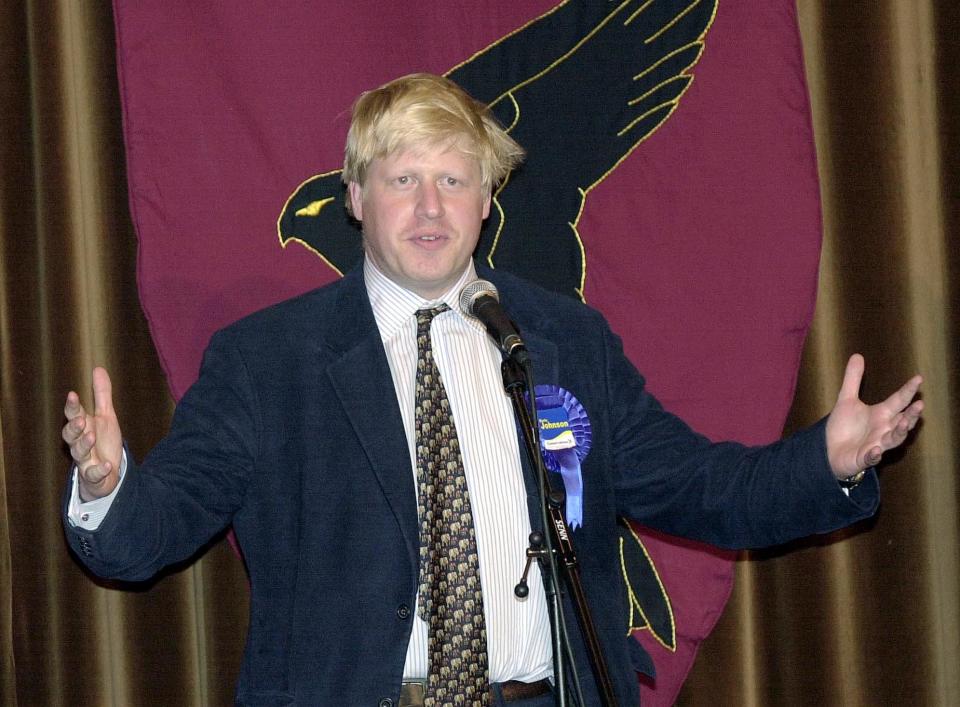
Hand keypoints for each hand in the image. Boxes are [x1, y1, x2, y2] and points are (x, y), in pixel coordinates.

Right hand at [62, 367, 122, 500]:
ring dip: (84, 445)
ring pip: (78, 453)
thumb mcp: (106, 416)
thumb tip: (98, 368)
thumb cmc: (102, 441)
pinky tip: (107, 465)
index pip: (73, 415)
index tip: (73, 395)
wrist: (107, 472)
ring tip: (91, 435)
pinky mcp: (93, 476)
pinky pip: (93, 474)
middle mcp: (80, 443)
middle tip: (81, 419)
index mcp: (82, 427)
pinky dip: (99, 470)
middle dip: (74, 427)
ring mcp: (85, 460)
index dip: (72, 406)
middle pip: (70, 435)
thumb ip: (102, 394)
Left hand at [826, 354, 922, 478]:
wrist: (829, 450)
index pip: (898, 401)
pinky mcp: (864, 458)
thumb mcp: (846, 399)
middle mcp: (883, 429)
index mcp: (881, 414)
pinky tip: (875, 451)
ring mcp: (876, 445)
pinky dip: (874, 455)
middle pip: (902, 422)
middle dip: (911, 415)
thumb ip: (853, 379)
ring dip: (900, 432)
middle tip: (919, 404)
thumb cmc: (844, 427)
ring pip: (893, 440)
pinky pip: (871, 458)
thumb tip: (857, 355)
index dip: (908, 390)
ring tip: (905, 423)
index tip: (918, 378)